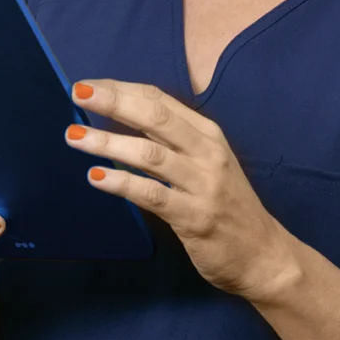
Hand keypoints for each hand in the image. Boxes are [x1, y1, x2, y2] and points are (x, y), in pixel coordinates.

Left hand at [65, 80, 298, 301]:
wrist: (264, 255)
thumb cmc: (226, 205)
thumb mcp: (206, 163)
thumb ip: (171, 143)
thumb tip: (121, 121)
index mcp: (208, 134)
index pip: (161, 100)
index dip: (123, 89)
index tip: (91, 84)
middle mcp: (207, 153)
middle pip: (155, 118)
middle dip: (114, 102)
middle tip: (79, 92)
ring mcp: (203, 184)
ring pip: (150, 154)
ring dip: (109, 142)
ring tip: (75, 136)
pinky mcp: (195, 217)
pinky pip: (152, 195)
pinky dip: (122, 183)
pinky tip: (96, 177)